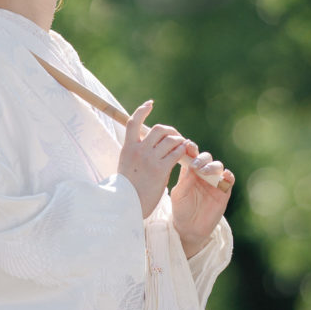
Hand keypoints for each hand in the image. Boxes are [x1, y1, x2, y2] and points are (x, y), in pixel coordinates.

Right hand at [117, 103, 196, 219]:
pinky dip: (182, 151)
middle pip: (158, 129)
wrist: (126, 205)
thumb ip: (135, 153)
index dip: (142, 110)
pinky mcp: (161, 169)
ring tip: (183, 147)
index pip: (133, 122)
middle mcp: (138, 150)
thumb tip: (146, 144)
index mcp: (128, 148)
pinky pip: (176, 153)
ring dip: (179, 141)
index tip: (150, 104)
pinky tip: (184, 155)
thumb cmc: (127, 189)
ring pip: (170, 139)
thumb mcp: (126, 166)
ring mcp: (150, 159)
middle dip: (170, 130)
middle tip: (176, 137)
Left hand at [170, 153, 234, 259]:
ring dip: (212, 167)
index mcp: (190, 170)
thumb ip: (185, 180)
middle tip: (196, 165)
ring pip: (218, 166)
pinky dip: (228, 176)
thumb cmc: (181, 208)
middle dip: (201, 159)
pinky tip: (224, 176)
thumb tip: (192, 166)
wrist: (189, 228)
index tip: (188, 146)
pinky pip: (229, 180)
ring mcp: (214, 181)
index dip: (191, 149)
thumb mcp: (179, 194)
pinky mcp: (224, 191)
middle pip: (206, 158)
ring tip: (205, 172)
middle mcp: (203, 173)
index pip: (192, 155)